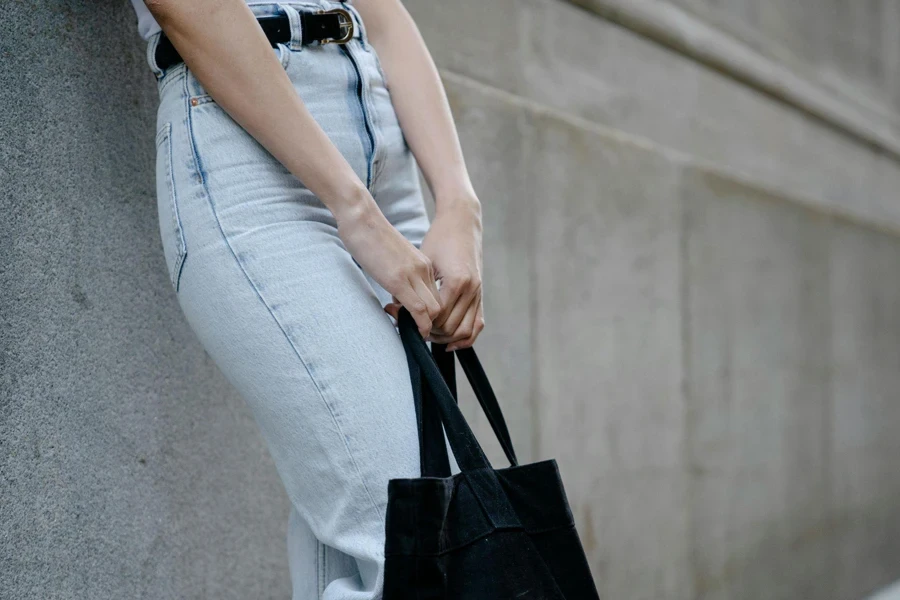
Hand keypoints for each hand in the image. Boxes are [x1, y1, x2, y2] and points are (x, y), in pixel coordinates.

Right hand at [337, 196, 440, 337]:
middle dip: (430, 325)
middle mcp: (424, 270)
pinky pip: (419, 310)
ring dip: (424, 327)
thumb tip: (398, 297)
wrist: (361, 216)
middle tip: (412, 331)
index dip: (429, 315)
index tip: (412, 321)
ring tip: (407, 329)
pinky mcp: (399, 279)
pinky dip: (418, 325)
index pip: (437, 298)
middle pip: (440, 307)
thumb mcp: (393, 259)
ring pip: (434, 311)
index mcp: (424, 265)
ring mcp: (414, 275)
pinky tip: (408, 329)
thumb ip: (400, 276)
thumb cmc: (370, 236)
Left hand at [399, 195, 483, 350]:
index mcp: (456, 281)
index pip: (438, 317)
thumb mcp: (424, 261)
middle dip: (431, 333)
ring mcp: (478, 293)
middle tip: (414, 329)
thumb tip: (398, 309)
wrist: (462, 223)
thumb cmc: (440, 238)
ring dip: (447, 338)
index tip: (403, 321)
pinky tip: (449, 342)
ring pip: (465, 331)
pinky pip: (477, 323)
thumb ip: (414, 287)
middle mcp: (471, 290)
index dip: (420, 323)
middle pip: (450, 327)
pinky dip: (465, 337)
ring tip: (429, 335)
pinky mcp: (480, 294)